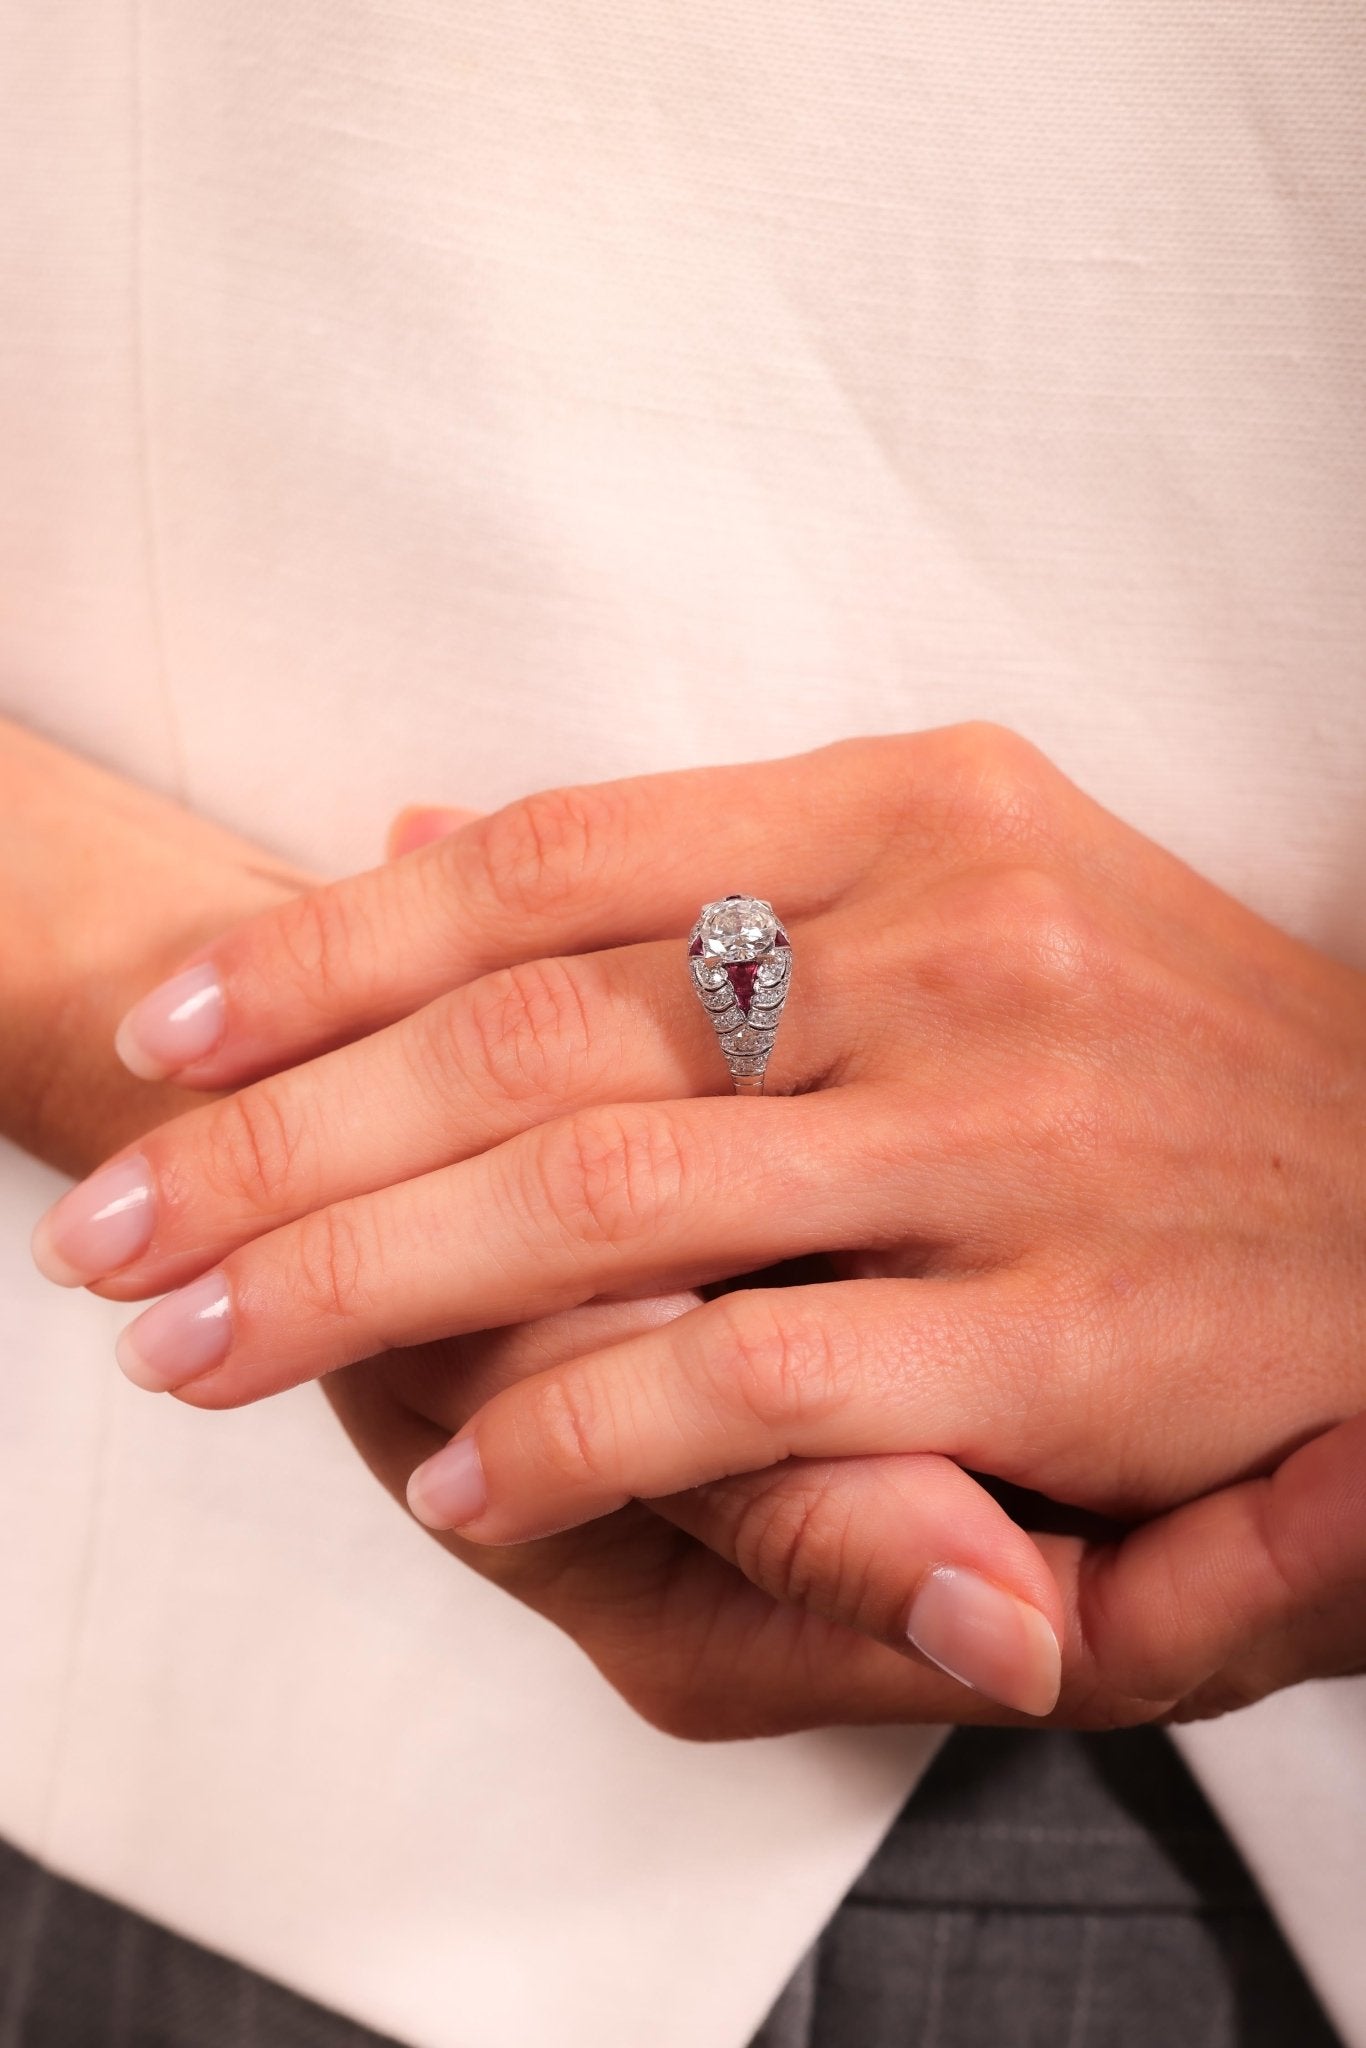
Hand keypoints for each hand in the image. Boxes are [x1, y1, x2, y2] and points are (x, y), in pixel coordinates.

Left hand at [33, 725, 1365, 1717]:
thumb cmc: (1166, 1047)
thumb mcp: (968, 885)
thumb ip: (710, 873)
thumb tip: (431, 833)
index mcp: (922, 811)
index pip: (557, 859)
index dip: (333, 948)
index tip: (173, 1032)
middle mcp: (958, 942)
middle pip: (534, 1030)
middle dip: (283, 1140)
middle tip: (114, 1230)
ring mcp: (1009, 1126)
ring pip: (605, 1197)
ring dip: (363, 1282)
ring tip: (196, 1348)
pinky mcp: (1056, 1320)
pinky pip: (755, 1377)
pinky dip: (576, 1427)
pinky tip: (454, 1475)